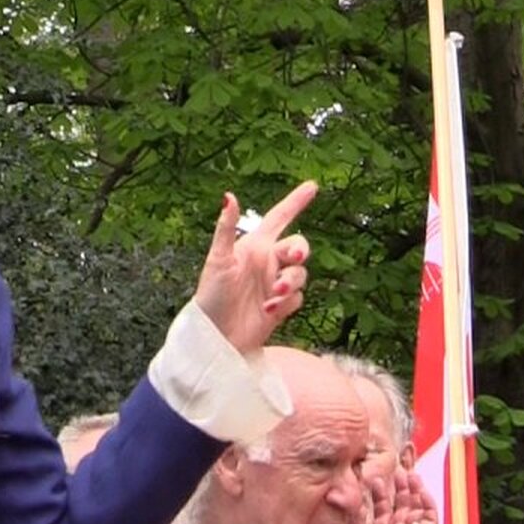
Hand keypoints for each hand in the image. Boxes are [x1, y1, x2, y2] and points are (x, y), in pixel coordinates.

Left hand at [190, 181, 319, 354]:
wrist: (216, 337)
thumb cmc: (210, 296)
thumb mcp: (218, 260)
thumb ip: (225, 229)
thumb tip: (229, 196)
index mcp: (253, 246)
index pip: (279, 217)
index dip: (295, 202)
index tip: (312, 186)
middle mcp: (267, 262)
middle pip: (298, 247)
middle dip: (300, 250)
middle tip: (292, 257)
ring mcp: (275, 284)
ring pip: (301, 274)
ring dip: (290, 281)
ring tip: (272, 294)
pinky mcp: (281, 306)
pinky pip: (297, 298)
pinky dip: (285, 303)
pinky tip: (268, 310)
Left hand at [344, 468, 436, 523]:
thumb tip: (351, 501)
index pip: (378, 505)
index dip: (377, 491)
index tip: (371, 476)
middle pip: (398, 502)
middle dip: (397, 486)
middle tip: (395, 469)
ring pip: (414, 506)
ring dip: (413, 491)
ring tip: (410, 475)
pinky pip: (429, 520)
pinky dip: (428, 505)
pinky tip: (422, 492)